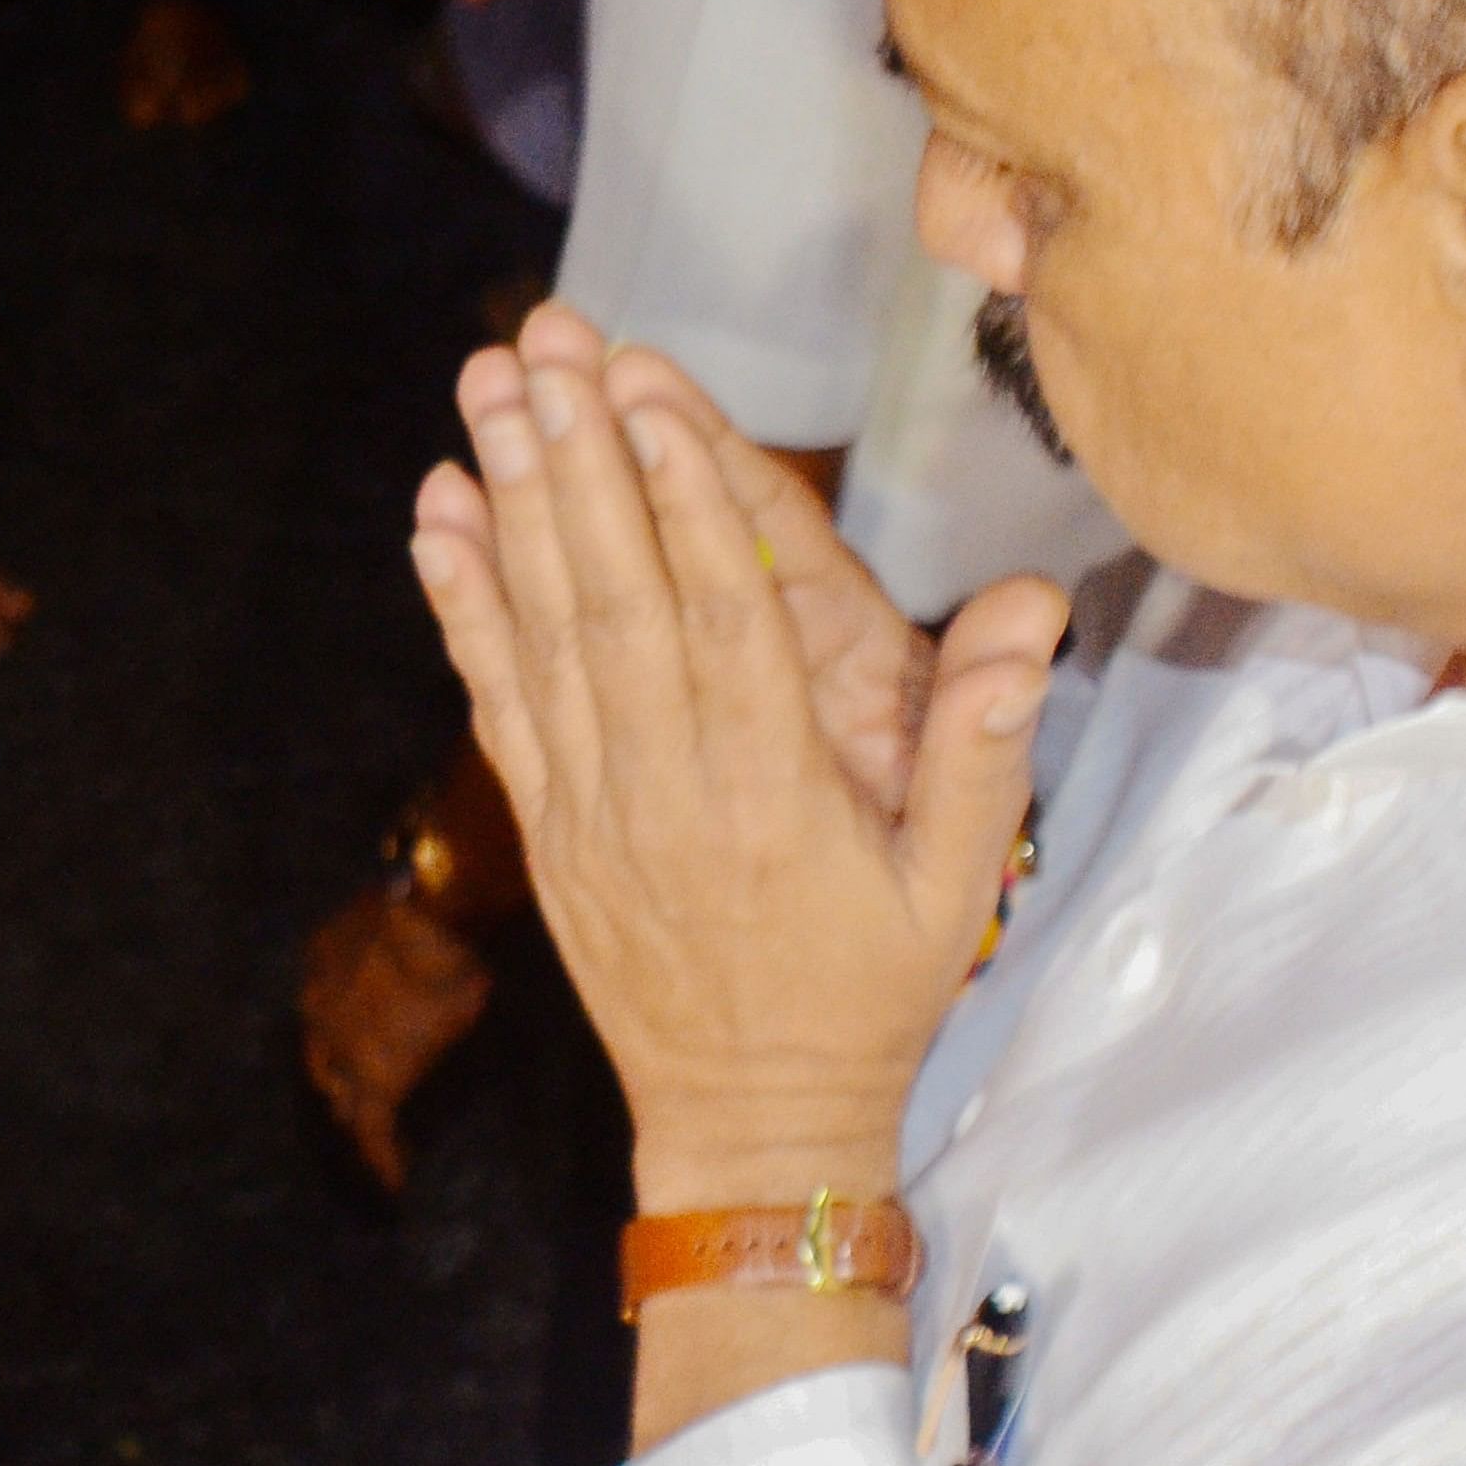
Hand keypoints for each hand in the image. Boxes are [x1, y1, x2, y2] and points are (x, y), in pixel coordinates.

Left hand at [407, 304, 1066, 1212]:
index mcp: (772, 793)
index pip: (723, 619)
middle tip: (546, 346)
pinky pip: (496, 700)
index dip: (686, 499)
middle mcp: (666, 791)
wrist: (753, 1119)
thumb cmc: (871, 994)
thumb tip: (1029, 621)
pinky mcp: (547, 830)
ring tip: (486, 388)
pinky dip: (461, 604)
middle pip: (613, 600)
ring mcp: (591, 810)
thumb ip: (987, 750)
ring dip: (510, 501)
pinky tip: (437, 515)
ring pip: (542, 633)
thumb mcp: (959, 888)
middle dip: (577, 461)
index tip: (651, 395)